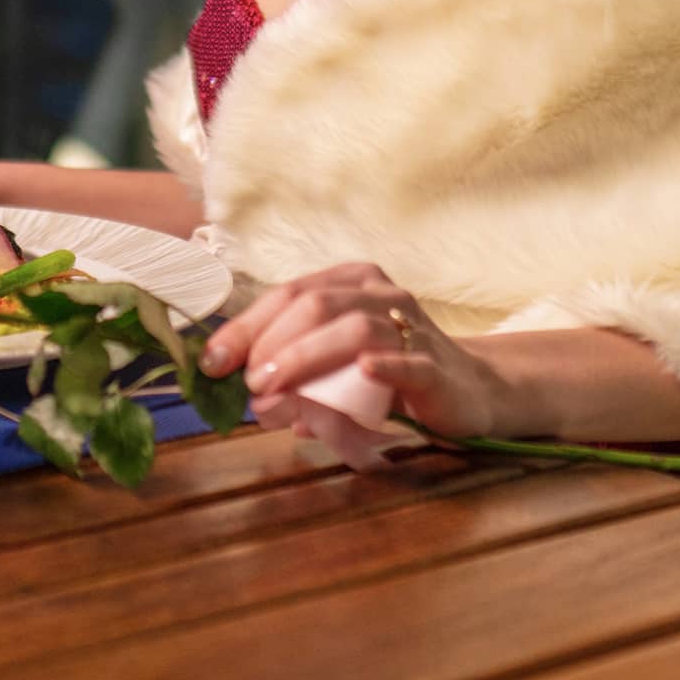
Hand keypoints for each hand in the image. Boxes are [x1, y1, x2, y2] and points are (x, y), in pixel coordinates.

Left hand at [201, 263, 506, 443]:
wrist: (467, 389)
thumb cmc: (389, 372)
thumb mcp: (336, 368)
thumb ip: (297, 375)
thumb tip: (252, 397)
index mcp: (350, 282)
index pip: (288, 294)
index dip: (245, 326)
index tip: (212, 361)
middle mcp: (379, 294)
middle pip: (316, 304)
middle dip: (271, 341)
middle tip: (245, 380)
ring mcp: (411, 326)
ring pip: (354, 328)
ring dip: (307, 357)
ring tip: (274, 385)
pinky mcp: (436, 366)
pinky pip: (406, 361)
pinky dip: (382, 365)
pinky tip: (363, 372)